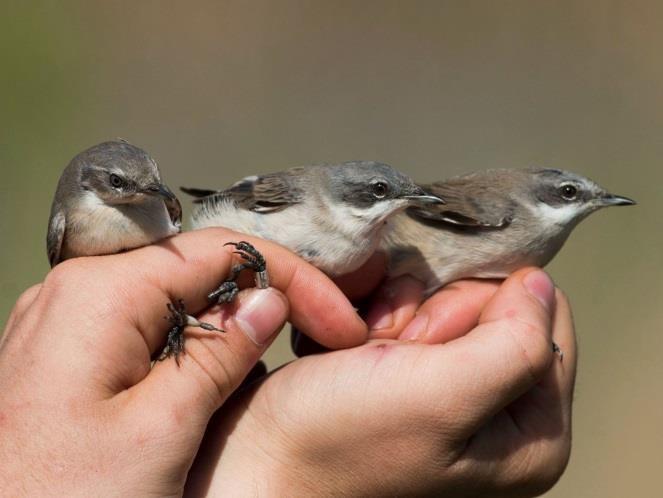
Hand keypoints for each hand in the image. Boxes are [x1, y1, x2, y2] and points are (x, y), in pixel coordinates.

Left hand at [0, 228, 367, 495]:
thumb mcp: (161, 430)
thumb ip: (220, 354)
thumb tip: (268, 300)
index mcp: (100, 292)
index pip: (223, 251)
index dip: (294, 280)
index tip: (339, 322)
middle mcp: (80, 289)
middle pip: (199, 266)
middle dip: (266, 293)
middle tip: (321, 331)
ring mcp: (71, 317)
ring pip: (177, 294)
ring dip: (232, 318)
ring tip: (279, 347)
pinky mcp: (71, 348)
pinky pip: (148, 321)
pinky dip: (195, 337)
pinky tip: (219, 365)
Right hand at [187, 268, 575, 496]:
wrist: (256, 463)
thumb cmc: (337, 441)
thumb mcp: (440, 396)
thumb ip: (514, 342)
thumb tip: (539, 285)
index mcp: (529, 434)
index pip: (544, 317)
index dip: (480, 306)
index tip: (424, 339)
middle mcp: (498, 416)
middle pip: (494, 306)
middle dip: (433, 313)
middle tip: (388, 350)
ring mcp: (452, 395)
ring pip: (446, 300)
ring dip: (399, 311)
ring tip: (365, 350)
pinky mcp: (410, 378)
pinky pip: (411, 311)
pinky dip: (378, 315)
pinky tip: (353, 345)